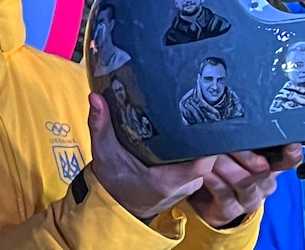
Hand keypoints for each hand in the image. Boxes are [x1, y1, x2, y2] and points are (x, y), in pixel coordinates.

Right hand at [88, 92, 215, 219]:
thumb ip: (100, 127)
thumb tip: (96, 98)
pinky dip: (195, 149)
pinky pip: (200, 162)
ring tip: (193, 114)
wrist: (118, 207)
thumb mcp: (104, 155)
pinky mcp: (190, 182)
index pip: (203, 162)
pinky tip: (188, 131)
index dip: (209, 141)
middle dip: (203, 132)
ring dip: (199, 140)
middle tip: (196, 106)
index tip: (205, 116)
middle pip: (207, 155)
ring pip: (205, 158)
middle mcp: (185, 185)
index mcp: (169, 180)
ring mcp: (190, 185)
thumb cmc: (114, 184)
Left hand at [188, 144, 302, 227]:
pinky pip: (224, 193)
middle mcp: (264, 184)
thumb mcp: (238, 149)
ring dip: (226, 166)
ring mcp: (249, 198)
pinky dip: (213, 179)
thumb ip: (245, 138)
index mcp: (271, 166)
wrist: (208, 199)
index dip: (291, 153)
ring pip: (244, 182)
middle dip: (244, 154)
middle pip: (263, 170)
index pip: (289, 160)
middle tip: (228, 142)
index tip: (290, 144)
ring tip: (212, 154)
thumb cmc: (226, 165)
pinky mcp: (230, 210)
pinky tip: (205, 170)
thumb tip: (242, 117)